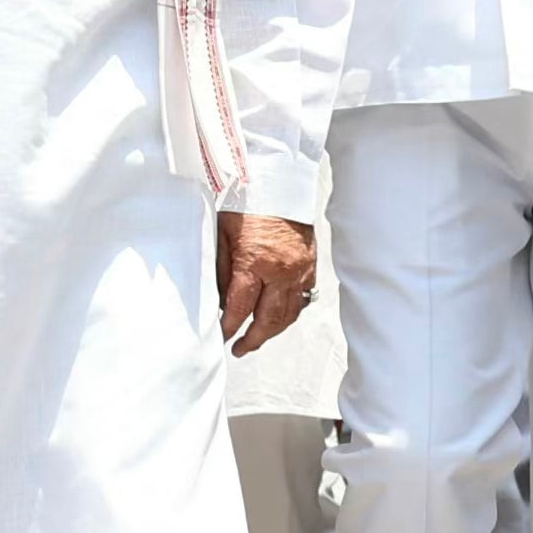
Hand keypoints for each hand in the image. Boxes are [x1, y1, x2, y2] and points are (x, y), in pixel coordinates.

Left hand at [216, 212, 318, 353]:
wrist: (279, 183)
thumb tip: (222, 301)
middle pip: (268, 320)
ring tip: (258, 338)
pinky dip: (290, 312)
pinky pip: (302, 298)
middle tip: (239, 349)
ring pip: (289, 314)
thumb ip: (222, 271)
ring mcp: (299, 270)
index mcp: (255, 263)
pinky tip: (278, 317)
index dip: (230, 327)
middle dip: (253, 339)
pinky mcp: (310, 266)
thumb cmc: (247, 204)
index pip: (240, 308)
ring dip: (273, 331)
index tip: (222, 337)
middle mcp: (281, 271)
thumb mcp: (222, 236)